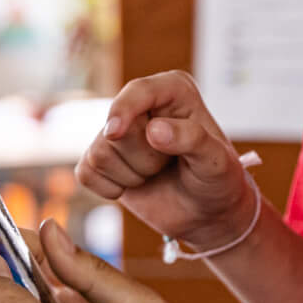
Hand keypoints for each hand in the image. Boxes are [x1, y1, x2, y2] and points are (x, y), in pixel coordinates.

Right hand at [77, 72, 253, 249]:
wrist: (206, 212)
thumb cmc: (216, 180)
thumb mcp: (216, 161)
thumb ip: (191, 140)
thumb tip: (153, 129)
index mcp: (174, 90)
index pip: (138, 91)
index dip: (123, 109)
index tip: (114, 133)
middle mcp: (142, 104)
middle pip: (116, 130)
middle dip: (144, 158)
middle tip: (170, 164)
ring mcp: (118, 132)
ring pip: (99, 154)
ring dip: (132, 175)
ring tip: (156, 173)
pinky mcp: (101, 158)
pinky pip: (86, 173)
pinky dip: (110, 188)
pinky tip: (135, 185)